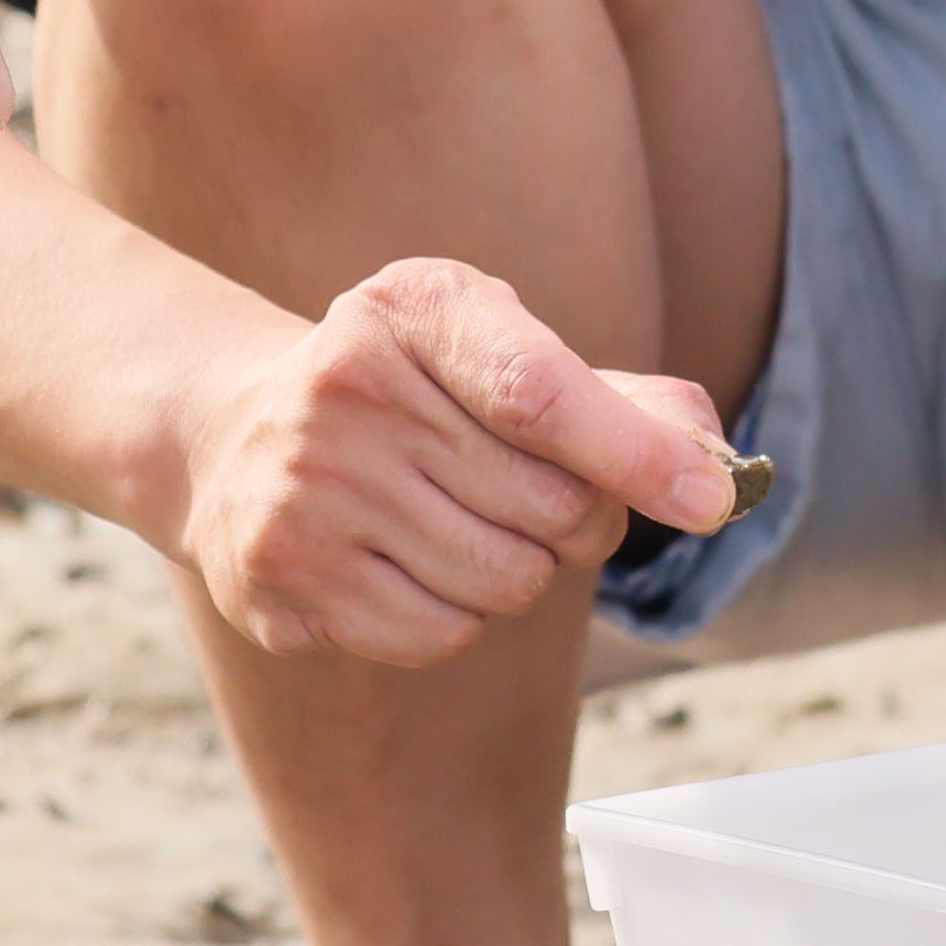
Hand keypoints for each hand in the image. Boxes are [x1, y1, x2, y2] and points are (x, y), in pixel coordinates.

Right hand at [159, 256, 734, 665]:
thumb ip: (615, 398)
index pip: (542, 393)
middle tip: (529, 497)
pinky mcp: (279, 577)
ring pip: (504, 584)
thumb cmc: (406, 391)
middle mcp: (344, 390)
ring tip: (451, 523)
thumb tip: (718, 463)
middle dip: (574, 520)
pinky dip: (451, 617)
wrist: (227, 432)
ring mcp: (303, 488)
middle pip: (548, 508)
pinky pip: (439, 635)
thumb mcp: (493, 349)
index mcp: (409, 310)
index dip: (637, 454)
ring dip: (512, 572)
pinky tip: (403, 564)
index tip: (709, 499)